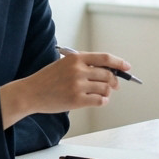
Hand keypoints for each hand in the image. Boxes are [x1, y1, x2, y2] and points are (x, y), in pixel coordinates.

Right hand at [0, 49, 125, 126]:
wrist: (30, 93)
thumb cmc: (47, 79)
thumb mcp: (64, 64)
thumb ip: (84, 65)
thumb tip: (108, 70)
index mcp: (76, 58)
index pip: (105, 58)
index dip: (119, 63)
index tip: (127, 67)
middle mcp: (78, 70)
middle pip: (108, 75)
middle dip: (114, 81)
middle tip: (114, 86)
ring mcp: (77, 85)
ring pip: (105, 89)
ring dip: (107, 93)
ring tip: (101, 94)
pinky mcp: (76, 100)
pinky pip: (100, 100)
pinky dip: (103, 101)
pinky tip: (98, 101)